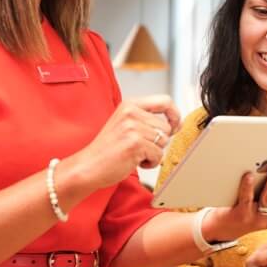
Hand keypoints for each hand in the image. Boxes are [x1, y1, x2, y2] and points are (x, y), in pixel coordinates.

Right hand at [63, 94, 180, 189]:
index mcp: (129, 104)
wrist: (88, 166)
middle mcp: (131, 112)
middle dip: (159, 141)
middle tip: (141, 147)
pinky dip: (150, 162)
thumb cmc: (107, 149)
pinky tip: (135, 161)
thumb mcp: (126, 125)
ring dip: (154, 152)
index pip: (165, 101)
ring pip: (164, 141)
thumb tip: (178, 123)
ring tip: (136, 154)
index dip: (175, 114)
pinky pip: (158, 154)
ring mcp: (133, 127)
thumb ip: (149, 120)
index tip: (175, 126)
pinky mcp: (135, 143)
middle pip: (166, 126)